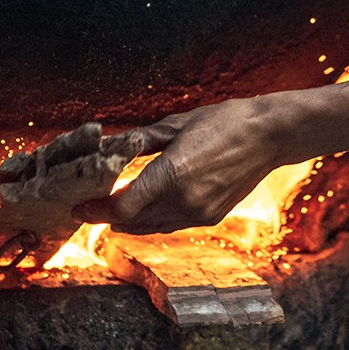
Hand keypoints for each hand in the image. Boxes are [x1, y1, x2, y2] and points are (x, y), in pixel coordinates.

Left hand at [82, 97, 285, 234]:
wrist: (269, 136)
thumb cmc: (223, 122)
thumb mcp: (176, 125)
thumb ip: (140, 142)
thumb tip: (111, 149)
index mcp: (172, 174)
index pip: (121, 207)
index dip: (96, 209)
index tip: (79, 205)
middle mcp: (184, 201)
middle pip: (131, 222)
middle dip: (106, 216)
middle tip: (86, 208)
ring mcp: (198, 213)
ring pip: (149, 227)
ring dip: (128, 221)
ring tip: (109, 210)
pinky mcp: (209, 218)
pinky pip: (169, 225)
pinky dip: (151, 219)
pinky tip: (142, 208)